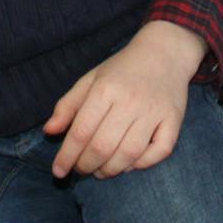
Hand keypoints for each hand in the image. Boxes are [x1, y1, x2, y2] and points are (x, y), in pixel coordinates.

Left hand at [44, 20, 204, 179]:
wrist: (165, 51)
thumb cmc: (123, 69)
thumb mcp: (91, 79)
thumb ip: (68, 105)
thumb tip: (49, 131)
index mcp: (105, 89)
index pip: (81, 132)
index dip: (66, 157)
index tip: (58, 171)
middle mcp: (130, 101)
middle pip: (103, 147)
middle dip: (86, 166)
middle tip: (81, 170)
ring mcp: (154, 111)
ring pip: (129, 154)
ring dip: (110, 171)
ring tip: (100, 171)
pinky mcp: (174, 119)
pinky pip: (159, 152)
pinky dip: (142, 164)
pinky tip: (129, 164)